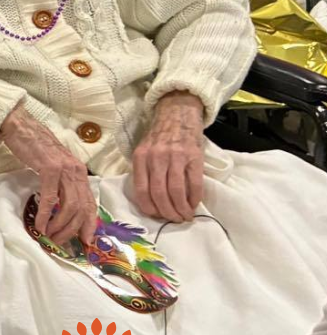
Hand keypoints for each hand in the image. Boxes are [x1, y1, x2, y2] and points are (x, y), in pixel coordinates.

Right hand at [0, 104, 96, 246]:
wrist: (21, 126)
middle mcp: (76, 172)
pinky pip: (50, 198)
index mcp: (79, 173)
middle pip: (81, 208)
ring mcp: (64, 170)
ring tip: (49, 236)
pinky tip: (40, 225)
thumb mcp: (55, 166)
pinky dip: (45, 215)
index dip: (89, 224)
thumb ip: (62, 182)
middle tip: (60, 243)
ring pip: (69, 206)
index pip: (90, 203)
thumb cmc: (35, 147)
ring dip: (60, 226)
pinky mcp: (49, 169)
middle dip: (72, 230)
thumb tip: (60, 206)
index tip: (86, 241)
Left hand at [134, 93, 206, 222]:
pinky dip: (194, 198)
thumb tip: (150, 202)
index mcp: (140, 157)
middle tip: (174, 220)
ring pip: (176, 191)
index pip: (141, 190)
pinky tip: (194, 204)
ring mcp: (176, 157)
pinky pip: (194, 183)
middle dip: (167, 212)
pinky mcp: (194, 157)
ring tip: (185, 216)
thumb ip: (144, 171)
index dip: (149, 208)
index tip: (157, 216)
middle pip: (159, 193)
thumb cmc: (160, 138)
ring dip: (181, 209)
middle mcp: (156, 157)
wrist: (178, 115)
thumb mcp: (144, 151)